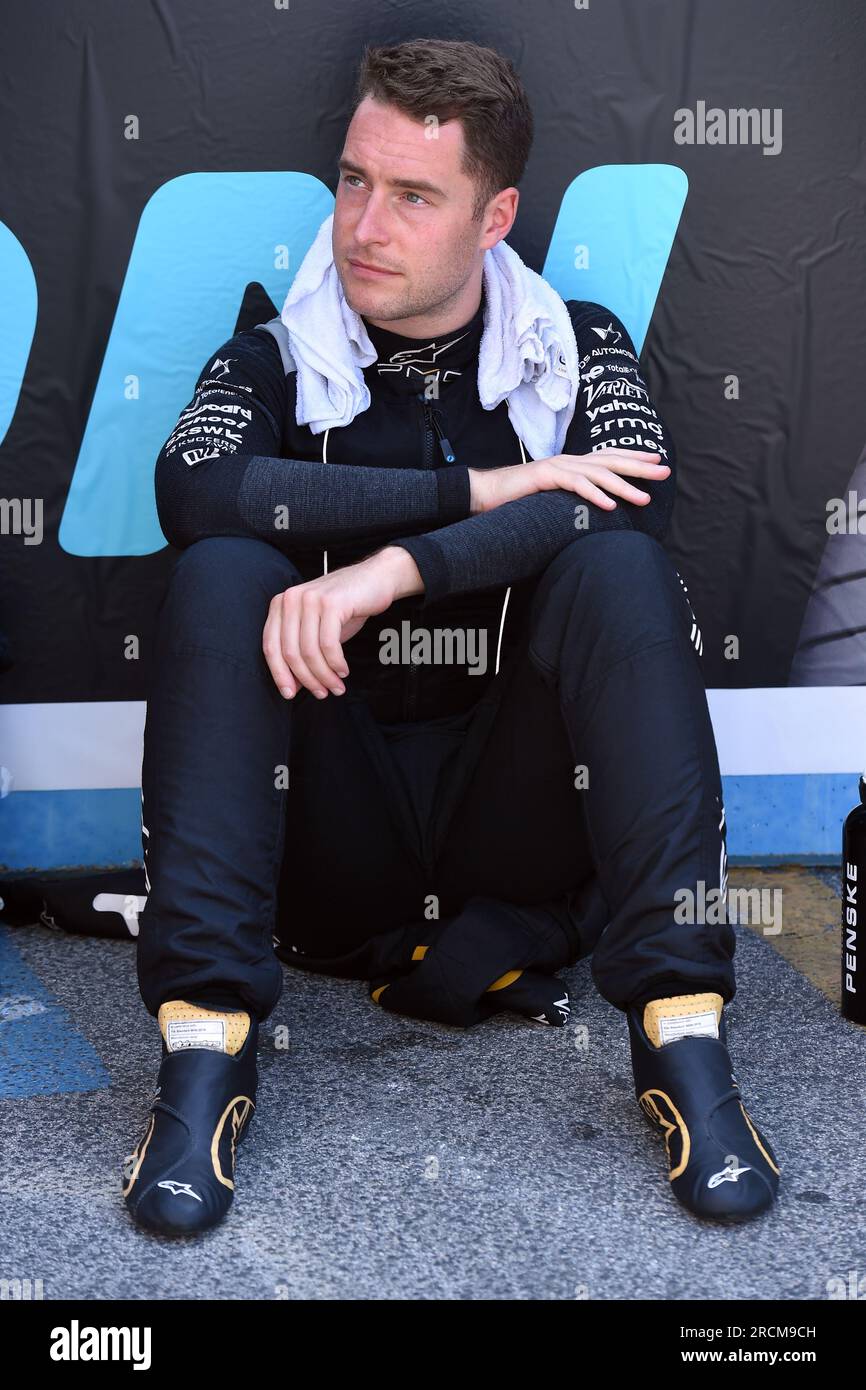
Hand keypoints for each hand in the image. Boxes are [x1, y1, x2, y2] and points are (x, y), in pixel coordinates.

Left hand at [262, 547, 421, 699]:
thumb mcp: (317, 631)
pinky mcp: (331, 603)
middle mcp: (291, 599)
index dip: (279, 674)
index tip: (289, 695)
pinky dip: (336, 663)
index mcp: (280, 604)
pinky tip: (343, 671)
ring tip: (336, 686)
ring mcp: (310, 599)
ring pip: (310, 651)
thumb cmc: (345, 608)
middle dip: (307, 679)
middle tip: (322, 693)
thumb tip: (291, 687)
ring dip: (324, 675)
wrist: (375, 579)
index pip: (270, 646)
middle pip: (290, 652)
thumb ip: (301, 653)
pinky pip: (328, 644)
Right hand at [468, 449, 669, 514]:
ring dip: (624, 487)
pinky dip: (594, 495)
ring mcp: (558, 467)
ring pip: (599, 474)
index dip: (634, 457)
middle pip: (611, 461)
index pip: (609, 457)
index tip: (658, 461)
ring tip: (644, 498)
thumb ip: (573, 498)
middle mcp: (569, 462)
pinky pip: (575, 485)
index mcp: (573, 465)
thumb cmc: (519, 500)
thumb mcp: (553, 498)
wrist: (486, 495)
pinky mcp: (546, 477)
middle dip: (641, 467)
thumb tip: (595, 509)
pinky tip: (609, 506)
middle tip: (665, 472)